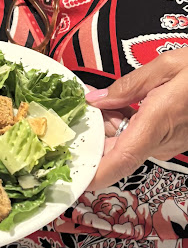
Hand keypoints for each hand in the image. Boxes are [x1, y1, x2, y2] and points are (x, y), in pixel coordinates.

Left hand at [86, 48, 187, 189]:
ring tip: (97, 101)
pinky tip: (115, 104)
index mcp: (158, 122)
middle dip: (92, 139)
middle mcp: (161, 141)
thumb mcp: (170, 65)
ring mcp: (167, 143)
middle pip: (115, 152)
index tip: (76, 182)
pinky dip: (121, 124)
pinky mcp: (170, 139)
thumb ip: (129, 85)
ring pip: (124, 144)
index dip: (96, 176)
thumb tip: (96, 99)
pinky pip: (137, 137)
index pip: (121, 161)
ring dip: (106, 128)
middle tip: (77, 114)